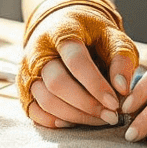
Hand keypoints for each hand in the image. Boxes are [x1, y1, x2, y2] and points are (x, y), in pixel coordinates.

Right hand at [18, 0, 138, 128]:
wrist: (62, 25)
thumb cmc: (93, 34)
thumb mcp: (113, 37)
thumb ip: (121, 60)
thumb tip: (122, 90)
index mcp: (62, 31)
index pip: (76, 60)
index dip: (95, 84)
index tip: (115, 103)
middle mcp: (39, 50)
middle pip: (57, 83)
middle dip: (86, 104)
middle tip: (111, 116)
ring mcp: (29, 70)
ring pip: (46, 100)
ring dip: (75, 116)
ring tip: (100, 119)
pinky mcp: (24, 87)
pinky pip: (35, 112)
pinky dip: (56, 122)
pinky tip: (76, 122)